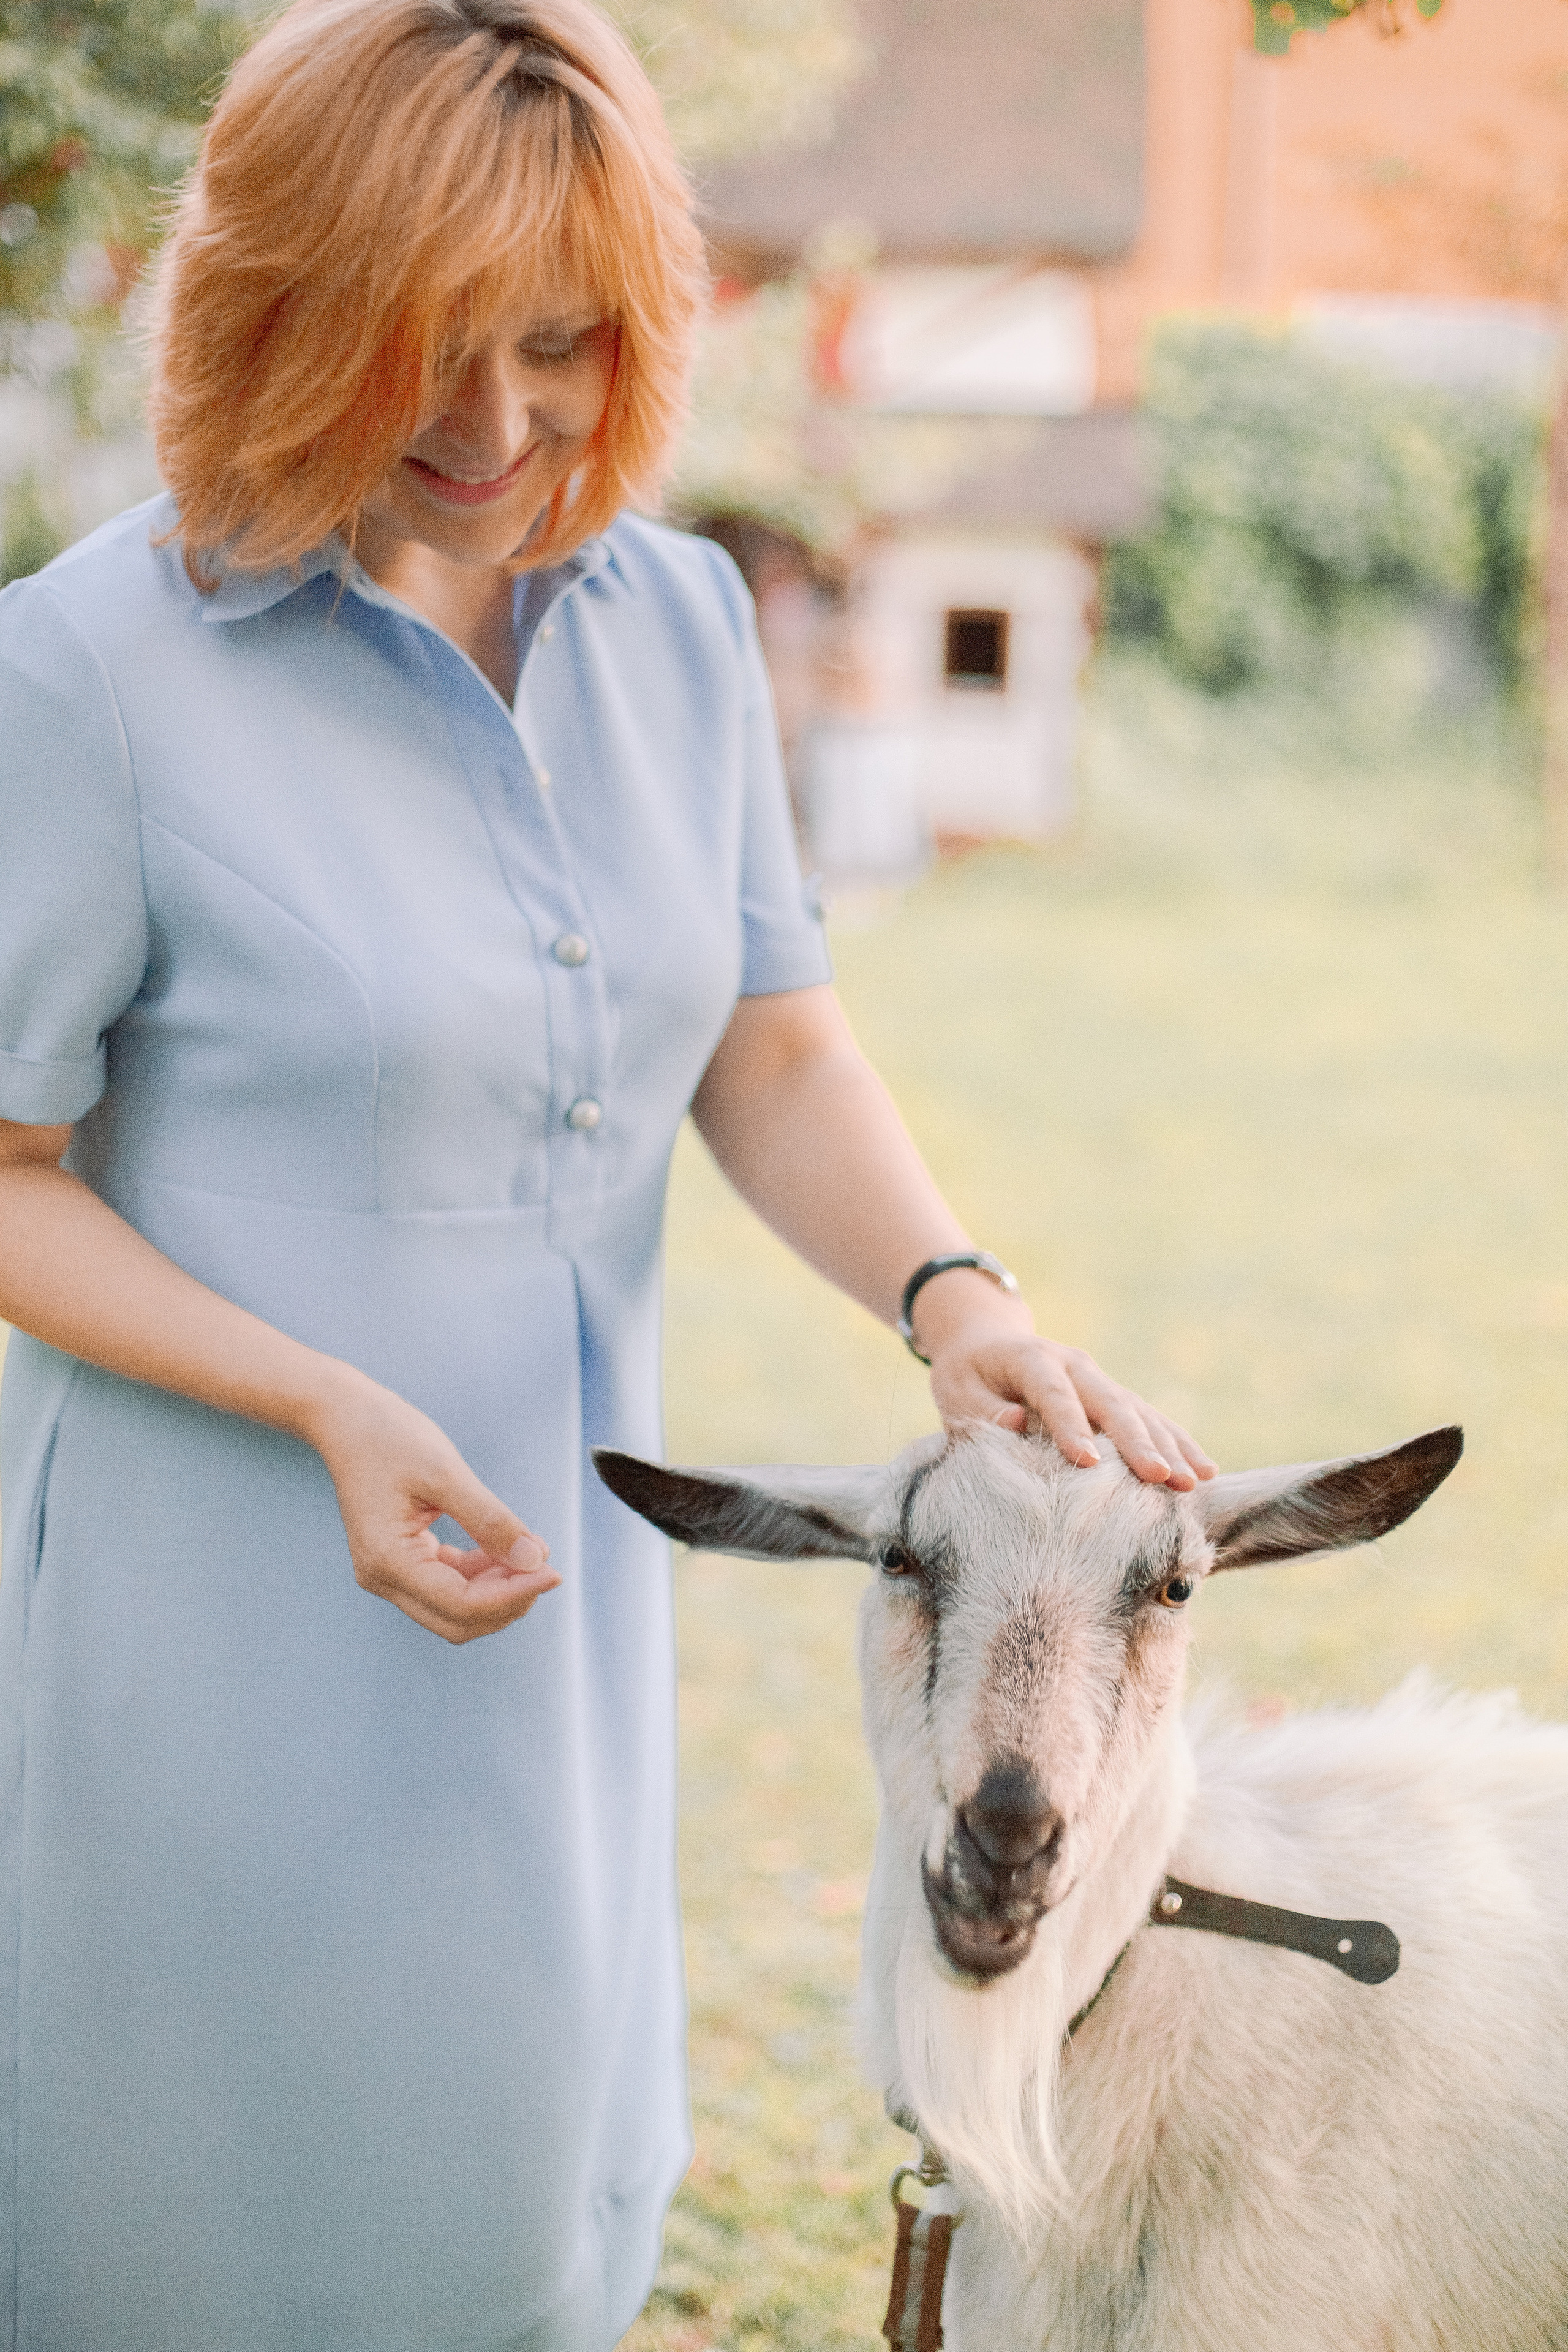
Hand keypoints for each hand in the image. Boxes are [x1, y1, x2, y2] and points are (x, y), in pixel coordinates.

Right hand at [309, 1369, 558, 1641]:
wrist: (346, 1419)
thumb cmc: (388, 1437)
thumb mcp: (446, 1473)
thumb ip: (490, 1520)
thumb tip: (533, 1559)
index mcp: (388, 1559)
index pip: (462, 1604)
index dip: (513, 1595)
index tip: (553, 1573)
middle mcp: (382, 1576)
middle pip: (458, 1620)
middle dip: (507, 1601)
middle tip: (546, 1568)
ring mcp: (387, 1572)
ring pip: (454, 1609)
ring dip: (497, 1591)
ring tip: (530, 1554)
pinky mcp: (398, 1561)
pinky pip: (446, 1585)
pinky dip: (480, 1576)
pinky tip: (505, 1551)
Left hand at [913, 1271, 1215, 1491]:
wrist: (987, 1343)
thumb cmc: (968, 1375)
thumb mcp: (958, 1390)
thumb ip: (982, 1411)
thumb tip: (1014, 1425)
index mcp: (1032, 1359)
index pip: (1054, 1394)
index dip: (1070, 1427)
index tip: (1088, 1463)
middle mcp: (1074, 1365)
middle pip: (1110, 1403)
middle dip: (1137, 1442)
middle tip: (1161, 1477)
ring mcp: (1099, 1379)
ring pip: (1139, 1413)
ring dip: (1168, 1447)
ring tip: (1191, 1482)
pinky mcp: (1113, 1397)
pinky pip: (1151, 1420)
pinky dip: (1177, 1444)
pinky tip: (1204, 1471)